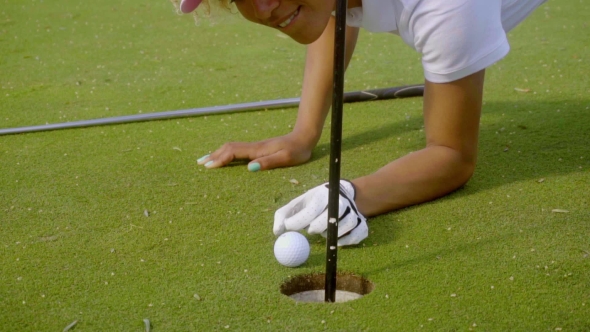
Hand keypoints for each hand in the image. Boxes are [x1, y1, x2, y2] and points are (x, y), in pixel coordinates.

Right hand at [197, 133, 313, 170]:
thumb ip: (268, 162)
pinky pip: (237, 150)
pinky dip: (226, 153)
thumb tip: (249, 168)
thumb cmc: (297, 150)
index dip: (220, 159)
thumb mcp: (286, 159)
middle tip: (198, 163)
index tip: (208, 167)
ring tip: (205, 160)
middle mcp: (254, 147)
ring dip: (217, 153)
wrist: (305, 137)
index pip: (233, 153)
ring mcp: (255, 147)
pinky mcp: (258, 149)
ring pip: (231, 148)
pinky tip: (224, 158)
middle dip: (213, 156)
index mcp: (257, 150)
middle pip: (228, 148)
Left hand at [274, 180, 367, 245]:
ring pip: (344, 228)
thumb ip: (283, 215)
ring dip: (331, 234)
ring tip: (323, 230)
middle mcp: (341, 201)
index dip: (300, 220)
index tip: (290, 227)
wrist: (341, 195)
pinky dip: (345, 241)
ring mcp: (354, 212)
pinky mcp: (362, 224)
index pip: (313, 208)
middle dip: (317, 227)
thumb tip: (276, 232)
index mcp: (324, 194)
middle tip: (310, 230)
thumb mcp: (297, 203)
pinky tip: (336, 239)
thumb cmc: (313, 202)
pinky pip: (356, 237)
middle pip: (331, 217)